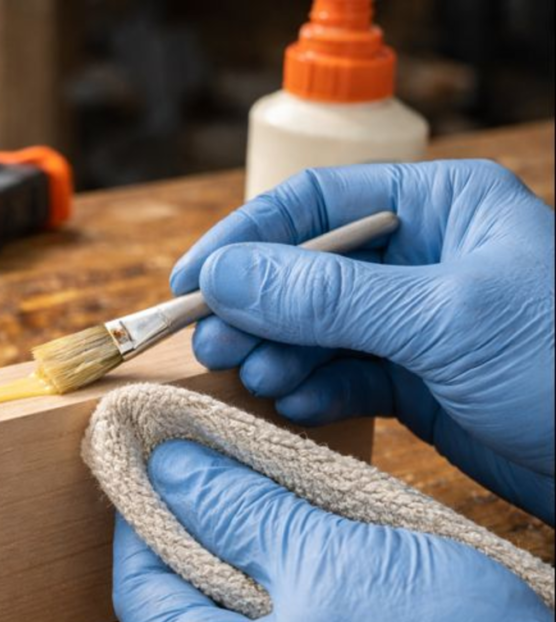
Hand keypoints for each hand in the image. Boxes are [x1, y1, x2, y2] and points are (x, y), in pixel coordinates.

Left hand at [114, 439, 555, 621]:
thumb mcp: (326, 562)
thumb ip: (239, 513)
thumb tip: (170, 469)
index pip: (141, 588)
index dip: (142, 513)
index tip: (152, 454)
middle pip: (184, 587)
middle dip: (195, 513)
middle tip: (204, 449)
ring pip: (234, 590)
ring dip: (242, 527)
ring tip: (251, 468)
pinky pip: (280, 603)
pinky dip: (280, 554)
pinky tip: (295, 512)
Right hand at [170, 161, 554, 524]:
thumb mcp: (443, 318)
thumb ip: (328, 297)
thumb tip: (224, 276)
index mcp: (439, 206)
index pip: (314, 203)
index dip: (244, 239)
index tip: (191, 282)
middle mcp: (420, 257)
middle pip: (305, 270)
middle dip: (256, 308)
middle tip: (213, 345)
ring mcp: (414, 322)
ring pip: (316, 328)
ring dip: (278, 353)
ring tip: (255, 378)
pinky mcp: (415, 381)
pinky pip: (341, 375)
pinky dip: (311, 390)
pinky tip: (292, 405)